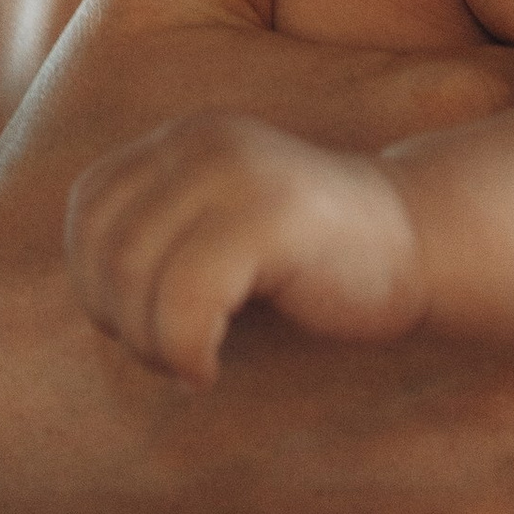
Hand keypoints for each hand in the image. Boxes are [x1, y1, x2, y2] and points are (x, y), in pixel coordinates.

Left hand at [70, 115, 424, 380]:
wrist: (428, 245)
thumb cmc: (317, 264)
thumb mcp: (221, 232)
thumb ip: (158, 240)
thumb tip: (86, 301)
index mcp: (184, 141)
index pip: (90, 209)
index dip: (96, 282)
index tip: (144, 328)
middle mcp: (202, 142)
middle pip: (104, 247)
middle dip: (121, 323)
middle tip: (169, 358)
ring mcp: (236, 172)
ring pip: (134, 275)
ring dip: (150, 344)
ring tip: (190, 365)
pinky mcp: (270, 216)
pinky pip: (183, 297)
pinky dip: (181, 349)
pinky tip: (207, 372)